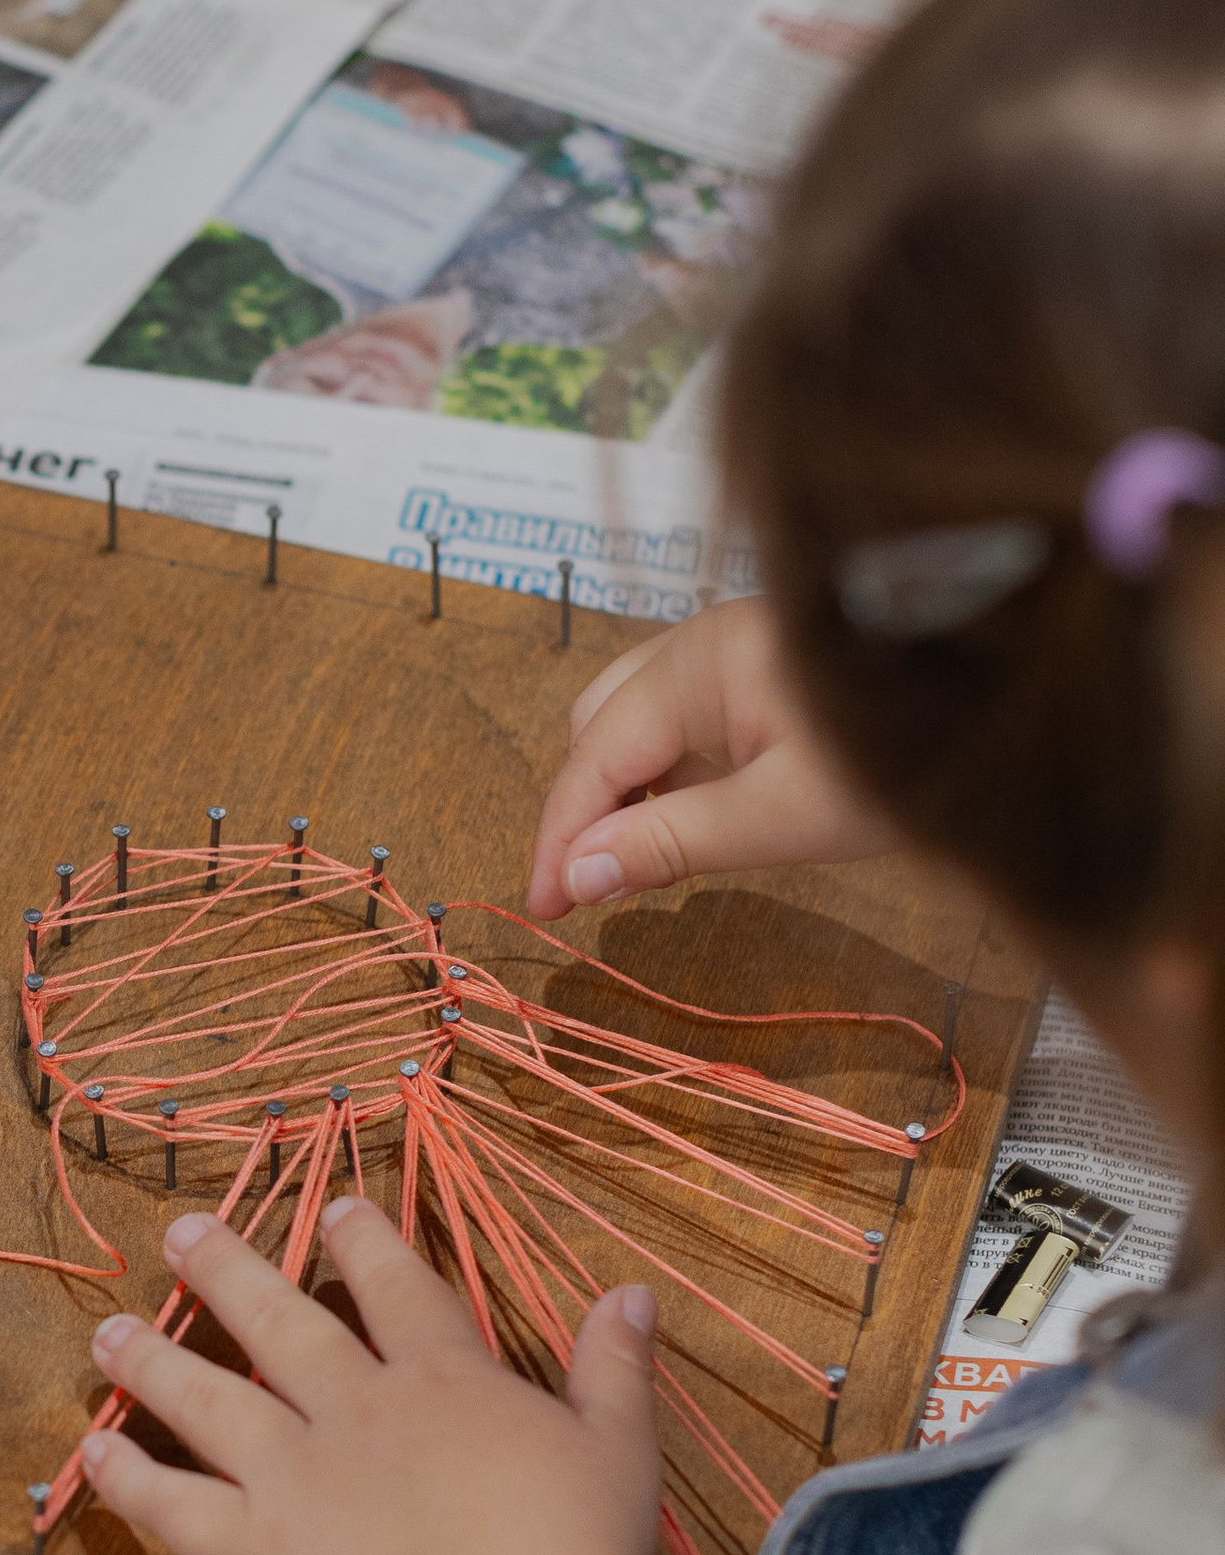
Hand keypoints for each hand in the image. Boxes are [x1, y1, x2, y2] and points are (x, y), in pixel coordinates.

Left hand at [81, 1200, 663, 1554]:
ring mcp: (299, 1475)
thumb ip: (613, 1368)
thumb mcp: (619, 1450)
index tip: (334, 1206)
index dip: (363, 1239)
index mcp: (445, 1381)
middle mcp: (358, 1410)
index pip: (395, 1285)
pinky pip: (178, 1506)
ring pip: (209, 1396)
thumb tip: (628, 1293)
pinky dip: (130, 1480)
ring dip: (152, 1358)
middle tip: (182, 1230)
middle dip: (226, 1267)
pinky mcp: (262, 1548)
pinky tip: (94, 1453)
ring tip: (107, 1329)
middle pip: (278, 1319)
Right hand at [524, 598, 890, 920]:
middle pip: (601, 728)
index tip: (542, 910)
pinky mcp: (766, 670)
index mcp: (697, 665)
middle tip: (588, 893)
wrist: (1013, 692)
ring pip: (640, 721)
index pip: (592, 759)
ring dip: (626, 793)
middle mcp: (701, 644)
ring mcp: (734, 651)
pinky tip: (691, 822)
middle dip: (585, 809)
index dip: (559, 838)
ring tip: (636, 866)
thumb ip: (674, 841)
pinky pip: (688, 720)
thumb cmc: (908, 751)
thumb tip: (580, 876)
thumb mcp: (785, 814)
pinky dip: (670, 774)